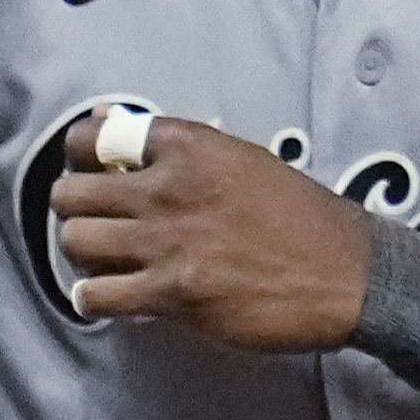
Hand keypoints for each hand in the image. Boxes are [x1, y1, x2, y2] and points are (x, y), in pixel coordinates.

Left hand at [53, 113, 369, 350]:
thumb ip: (170, 144)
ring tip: (103, 260)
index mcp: (188, 146)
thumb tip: (104, 120)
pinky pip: (97, 295)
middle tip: (94, 221)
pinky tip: (105, 297)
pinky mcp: (172, 293)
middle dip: (74, 210)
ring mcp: (166, 243)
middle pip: (71, 195)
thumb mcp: (240, 158)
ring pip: (76, 242)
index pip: (92, 137)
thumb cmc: (297, 215)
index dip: (79, 157)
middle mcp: (168, 189)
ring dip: (81, 254)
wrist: (347, 275)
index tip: (88, 171)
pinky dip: (92, 298)